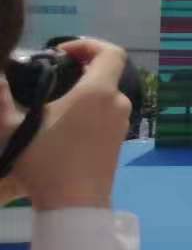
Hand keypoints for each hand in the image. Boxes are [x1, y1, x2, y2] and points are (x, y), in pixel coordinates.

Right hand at [5, 39, 132, 210]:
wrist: (73, 205)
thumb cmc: (45, 162)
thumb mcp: (12, 129)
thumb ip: (1, 100)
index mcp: (98, 93)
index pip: (111, 53)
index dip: (89, 45)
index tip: (62, 53)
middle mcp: (117, 103)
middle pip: (108, 73)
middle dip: (83, 68)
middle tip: (55, 73)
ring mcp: (122, 123)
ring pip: (107, 94)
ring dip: (86, 90)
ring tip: (56, 100)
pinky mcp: (119, 140)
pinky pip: (108, 113)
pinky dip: (92, 109)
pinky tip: (66, 122)